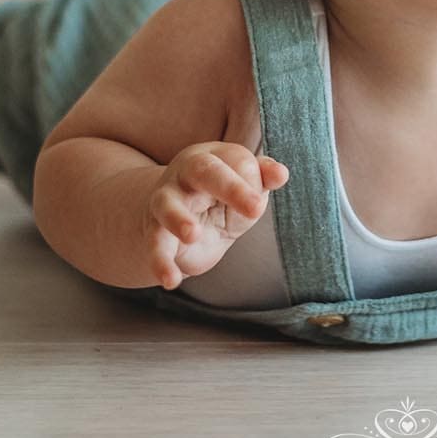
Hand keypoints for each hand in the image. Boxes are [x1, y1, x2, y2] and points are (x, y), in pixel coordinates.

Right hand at [144, 142, 289, 288]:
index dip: (252, 179)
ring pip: (168, 205)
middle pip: (205, 171)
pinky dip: (160, 262)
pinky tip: (171, 280)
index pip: (236, 160)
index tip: (261, 204)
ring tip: (192, 235)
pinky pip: (155, 245)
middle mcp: (186, 174)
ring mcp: (167, 201)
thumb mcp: (246, 188)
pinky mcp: (155, 231)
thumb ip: (263, 177)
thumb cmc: (221, 198)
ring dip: (179, 218)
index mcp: (214, 157)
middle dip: (230, 187)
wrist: (178, 221)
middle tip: (255, 210)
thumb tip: (281, 174)